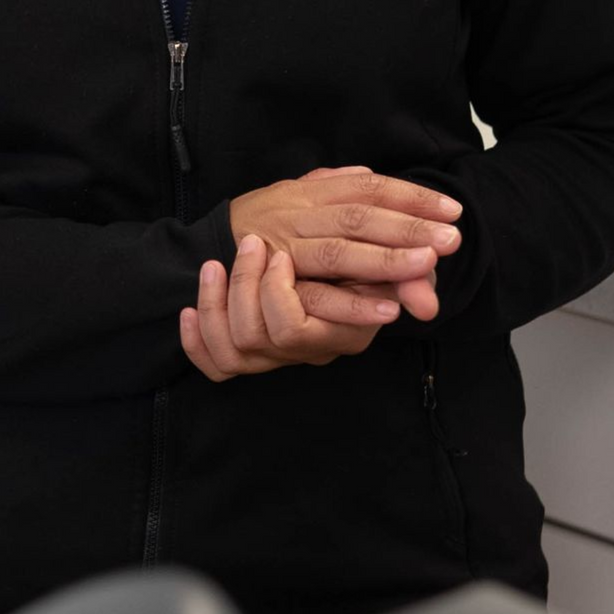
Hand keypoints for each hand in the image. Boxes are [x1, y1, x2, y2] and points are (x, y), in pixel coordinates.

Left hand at [180, 231, 393, 381]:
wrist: (309, 297)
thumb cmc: (354, 276)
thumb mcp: (385, 273)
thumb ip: (409, 279)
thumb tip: (425, 304)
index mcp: (340, 332)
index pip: (316, 319)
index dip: (283, 295)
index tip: (281, 261)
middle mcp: (304, 350)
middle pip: (273, 333)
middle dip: (253, 288)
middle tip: (255, 247)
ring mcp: (270, 358)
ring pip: (239, 343)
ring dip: (221, 300)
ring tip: (219, 262)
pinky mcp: (236, 360)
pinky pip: (211, 366)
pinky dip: (194, 340)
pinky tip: (187, 310)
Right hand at [230, 165, 460, 306]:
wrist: (199, 249)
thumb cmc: (255, 224)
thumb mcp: (288, 195)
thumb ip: (328, 185)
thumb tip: (367, 173)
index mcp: (308, 192)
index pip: (367, 187)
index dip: (410, 196)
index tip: (450, 210)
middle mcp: (297, 215)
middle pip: (359, 216)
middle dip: (408, 226)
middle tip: (452, 238)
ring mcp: (284, 249)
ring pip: (339, 251)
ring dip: (386, 260)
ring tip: (427, 265)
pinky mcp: (273, 285)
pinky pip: (314, 295)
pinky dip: (353, 304)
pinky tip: (387, 310)